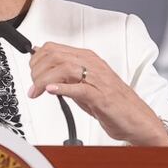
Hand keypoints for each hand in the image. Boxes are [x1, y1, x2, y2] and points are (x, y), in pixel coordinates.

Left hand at [26, 42, 167, 145]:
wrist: (137, 119)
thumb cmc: (112, 103)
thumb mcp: (84, 85)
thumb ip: (66, 77)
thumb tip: (42, 72)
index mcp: (87, 58)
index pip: (53, 48)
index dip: (35, 60)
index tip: (30, 73)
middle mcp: (92, 65)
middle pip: (55, 56)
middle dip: (36, 70)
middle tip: (32, 86)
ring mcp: (98, 80)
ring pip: (64, 68)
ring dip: (44, 80)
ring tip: (37, 91)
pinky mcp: (102, 97)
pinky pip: (79, 88)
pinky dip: (62, 89)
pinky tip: (51, 91)